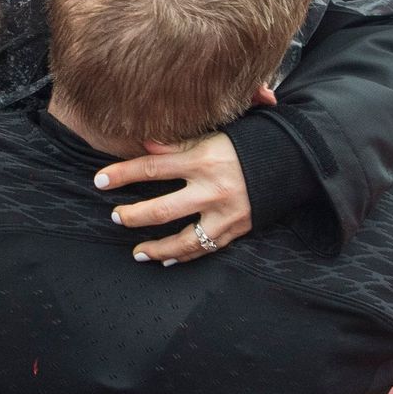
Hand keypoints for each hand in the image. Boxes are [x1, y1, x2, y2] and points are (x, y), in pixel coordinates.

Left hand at [99, 130, 254, 265]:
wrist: (292, 157)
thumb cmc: (248, 140)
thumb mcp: (213, 133)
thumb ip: (178, 143)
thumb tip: (143, 144)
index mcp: (203, 158)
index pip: (151, 168)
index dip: (122, 174)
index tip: (100, 181)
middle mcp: (212, 188)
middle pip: (161, 209)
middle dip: (132, 216)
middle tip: (115, 216)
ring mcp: (224, 212)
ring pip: (182, 239)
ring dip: (155, 248)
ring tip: (137, 251)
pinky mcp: (235, 228)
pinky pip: (204, 248)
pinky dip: (184, 256)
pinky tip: (167, 260)